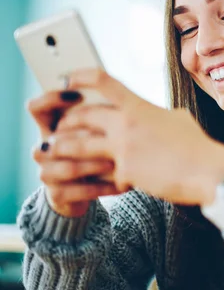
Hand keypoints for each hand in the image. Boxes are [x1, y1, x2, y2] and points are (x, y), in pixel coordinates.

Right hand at [27, 90, 118, 217]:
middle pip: (56, 139)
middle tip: (110, 138)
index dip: (52, 99)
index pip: (36, 107)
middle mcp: (44, 148)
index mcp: (50, 128)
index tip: (79, 96)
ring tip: (117, 164)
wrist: (84, 189)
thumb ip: (99, 114)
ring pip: (68, 167)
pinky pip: (78, 190)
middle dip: (86, 138)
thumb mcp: (96, 131)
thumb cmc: (95, 151)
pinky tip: (121, 186)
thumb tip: (118, 95)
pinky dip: (102, 187)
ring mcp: (47, 172)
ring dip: (95, 165)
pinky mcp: (56, 194)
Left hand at [50, 69, 223, 205]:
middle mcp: (128, 123)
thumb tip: (155, 113)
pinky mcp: (125, 173)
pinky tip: (81, 180)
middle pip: (82, 115)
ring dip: (62, 148)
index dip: (80, 76)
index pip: (103, 82)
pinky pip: (97, 174)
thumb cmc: (197, 146)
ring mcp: (124, 148)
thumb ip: (157, 114)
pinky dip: (88, 177)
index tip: (66, 78)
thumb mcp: (178, 119)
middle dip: (66, 121)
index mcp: (141, 107)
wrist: (208, 171)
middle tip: (60, 127)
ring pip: (77, 145)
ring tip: (53, 152)